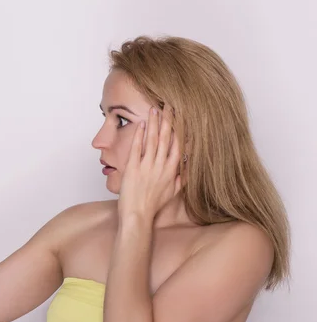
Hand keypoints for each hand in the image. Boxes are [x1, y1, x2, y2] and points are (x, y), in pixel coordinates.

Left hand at [117, 104, 182, 219]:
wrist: (138, 215)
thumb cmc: (153, 206)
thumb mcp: (173, 193)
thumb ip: (182, 179)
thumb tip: (189, 168)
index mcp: (172, 171)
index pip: (179, 146)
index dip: (180, 130)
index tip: (181, 117)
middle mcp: (161, 166)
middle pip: (167, 139)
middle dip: (168, 120)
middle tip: (169, 106)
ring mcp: (147, 166)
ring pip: (153, 140)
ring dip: (154, 123)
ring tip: (154, 109)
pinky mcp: (133, 168)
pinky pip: (137, 148)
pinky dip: (140, 135)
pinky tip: (142, 124)